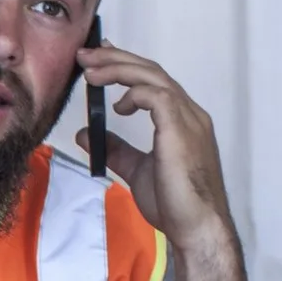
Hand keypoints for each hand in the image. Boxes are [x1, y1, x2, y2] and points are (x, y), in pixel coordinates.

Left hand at [73, 42, 237, 253]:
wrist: (196, 226)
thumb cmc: (173, 203)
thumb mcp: (136, 169)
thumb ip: (116, 148)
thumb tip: (86, 133)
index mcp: (181, 120)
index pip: (153, 81)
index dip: (126, 65)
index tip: (99, 59)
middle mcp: (189, 114)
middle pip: (152, 72)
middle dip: (117, 58)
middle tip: (86, 54)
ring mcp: (189, 120)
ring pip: (154, 78)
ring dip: (120, 69)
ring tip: (91, 70)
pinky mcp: (181, 130)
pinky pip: (157, 97)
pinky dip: (134, 93)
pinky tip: (115, 105)